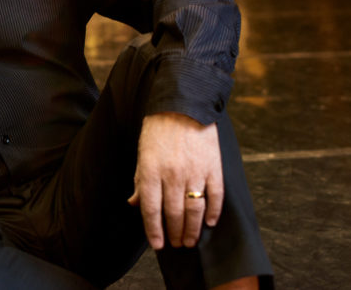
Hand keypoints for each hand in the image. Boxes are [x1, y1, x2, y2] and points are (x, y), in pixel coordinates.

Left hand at [127, 112, 223, 249]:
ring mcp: (195, 172)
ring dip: (193, 229)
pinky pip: (215, 196)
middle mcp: (173, 175)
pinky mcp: (213, 167)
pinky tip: (209, 223)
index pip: (152, 210)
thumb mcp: (142, 153)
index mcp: (151, 171)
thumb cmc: (158, 130)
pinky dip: (213, 213)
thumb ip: (140, 181)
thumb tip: (135, 204)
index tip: (158, 245)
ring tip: (191, 240)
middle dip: (175, 233)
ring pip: (195, 210)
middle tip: (177, 244)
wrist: (183, 105)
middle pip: (174, 214)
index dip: (154, 231)